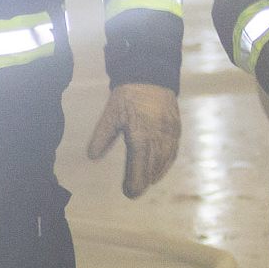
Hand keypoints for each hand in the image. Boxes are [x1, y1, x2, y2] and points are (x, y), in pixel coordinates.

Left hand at [86, 82, 181, 198]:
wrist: (151, 75)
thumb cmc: (128, 95)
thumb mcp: (111, 114)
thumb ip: (102, 137)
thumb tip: (92, 157)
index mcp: (141, 136)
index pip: (139, 168)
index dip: (134, 183)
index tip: (128, 192)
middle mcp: (158, 139)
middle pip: (152, 168)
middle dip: (142, 182)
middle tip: (133, 191)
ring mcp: (170, 134)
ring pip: (164, 162)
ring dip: (155, 175)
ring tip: (145, 183)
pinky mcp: (176, 129)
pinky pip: (173, 152)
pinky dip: (166, 164)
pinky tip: (159, 169)